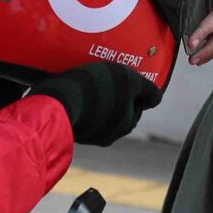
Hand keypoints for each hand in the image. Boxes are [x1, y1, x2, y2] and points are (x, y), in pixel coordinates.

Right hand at [33, 62, 163, 147]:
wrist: (57, 101)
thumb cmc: (97, 89)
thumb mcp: (130, 81)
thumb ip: (148, 90)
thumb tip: (156, 98)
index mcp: (126, 124)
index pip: (137, 105)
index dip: (133, 89)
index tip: (124, 78)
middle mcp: (108, 134)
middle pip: (118, 110)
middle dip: (115, 96)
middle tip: (105, 77)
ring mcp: (86, 134)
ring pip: (97, 113)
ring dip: (96, 100)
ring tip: (88, 81)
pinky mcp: (67, 128)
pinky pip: (78, 114)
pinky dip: (79, 104)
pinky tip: (74, 91)